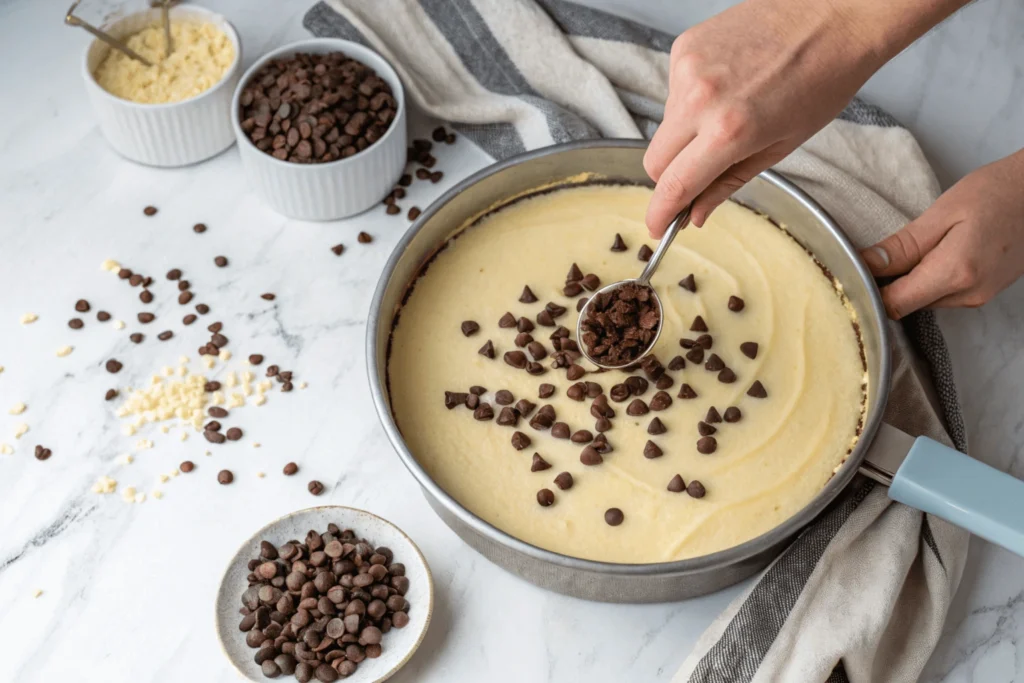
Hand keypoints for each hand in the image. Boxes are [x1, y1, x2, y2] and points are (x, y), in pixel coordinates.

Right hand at [644, 0, 970, 235]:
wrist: (835, 15)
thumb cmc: (822, 78)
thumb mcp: (781, 145)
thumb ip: (729, 183)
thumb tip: (696, 213)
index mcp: (728, 130)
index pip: (673, 185)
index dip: (661, 213)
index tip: (658, 227)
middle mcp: (700, 99)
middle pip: (655, 160)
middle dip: (672, 176)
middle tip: (699, 173)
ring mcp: (687, 68)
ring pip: (664, 126)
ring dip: (685, 133)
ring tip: (730, 113)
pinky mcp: (684, 47)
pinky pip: (673, 91)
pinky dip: (692, 99)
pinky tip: (726, 85)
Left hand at [861, 150, 1023, 318]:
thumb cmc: (996, 193)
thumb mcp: (941, 213)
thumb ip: (903, 246)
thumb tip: (866, 265)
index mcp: (955, 273)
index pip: (894, 304)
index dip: (870, 292)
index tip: (853, 274)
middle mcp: (969, 294)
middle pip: (908, 305)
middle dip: (888, 286)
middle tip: (874, 258)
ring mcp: (980, 297)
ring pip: (925, 301)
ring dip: (910, 283)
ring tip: (908, 253)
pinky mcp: (985, 293)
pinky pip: (944, 296)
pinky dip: (929, 281)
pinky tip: (930, 258)